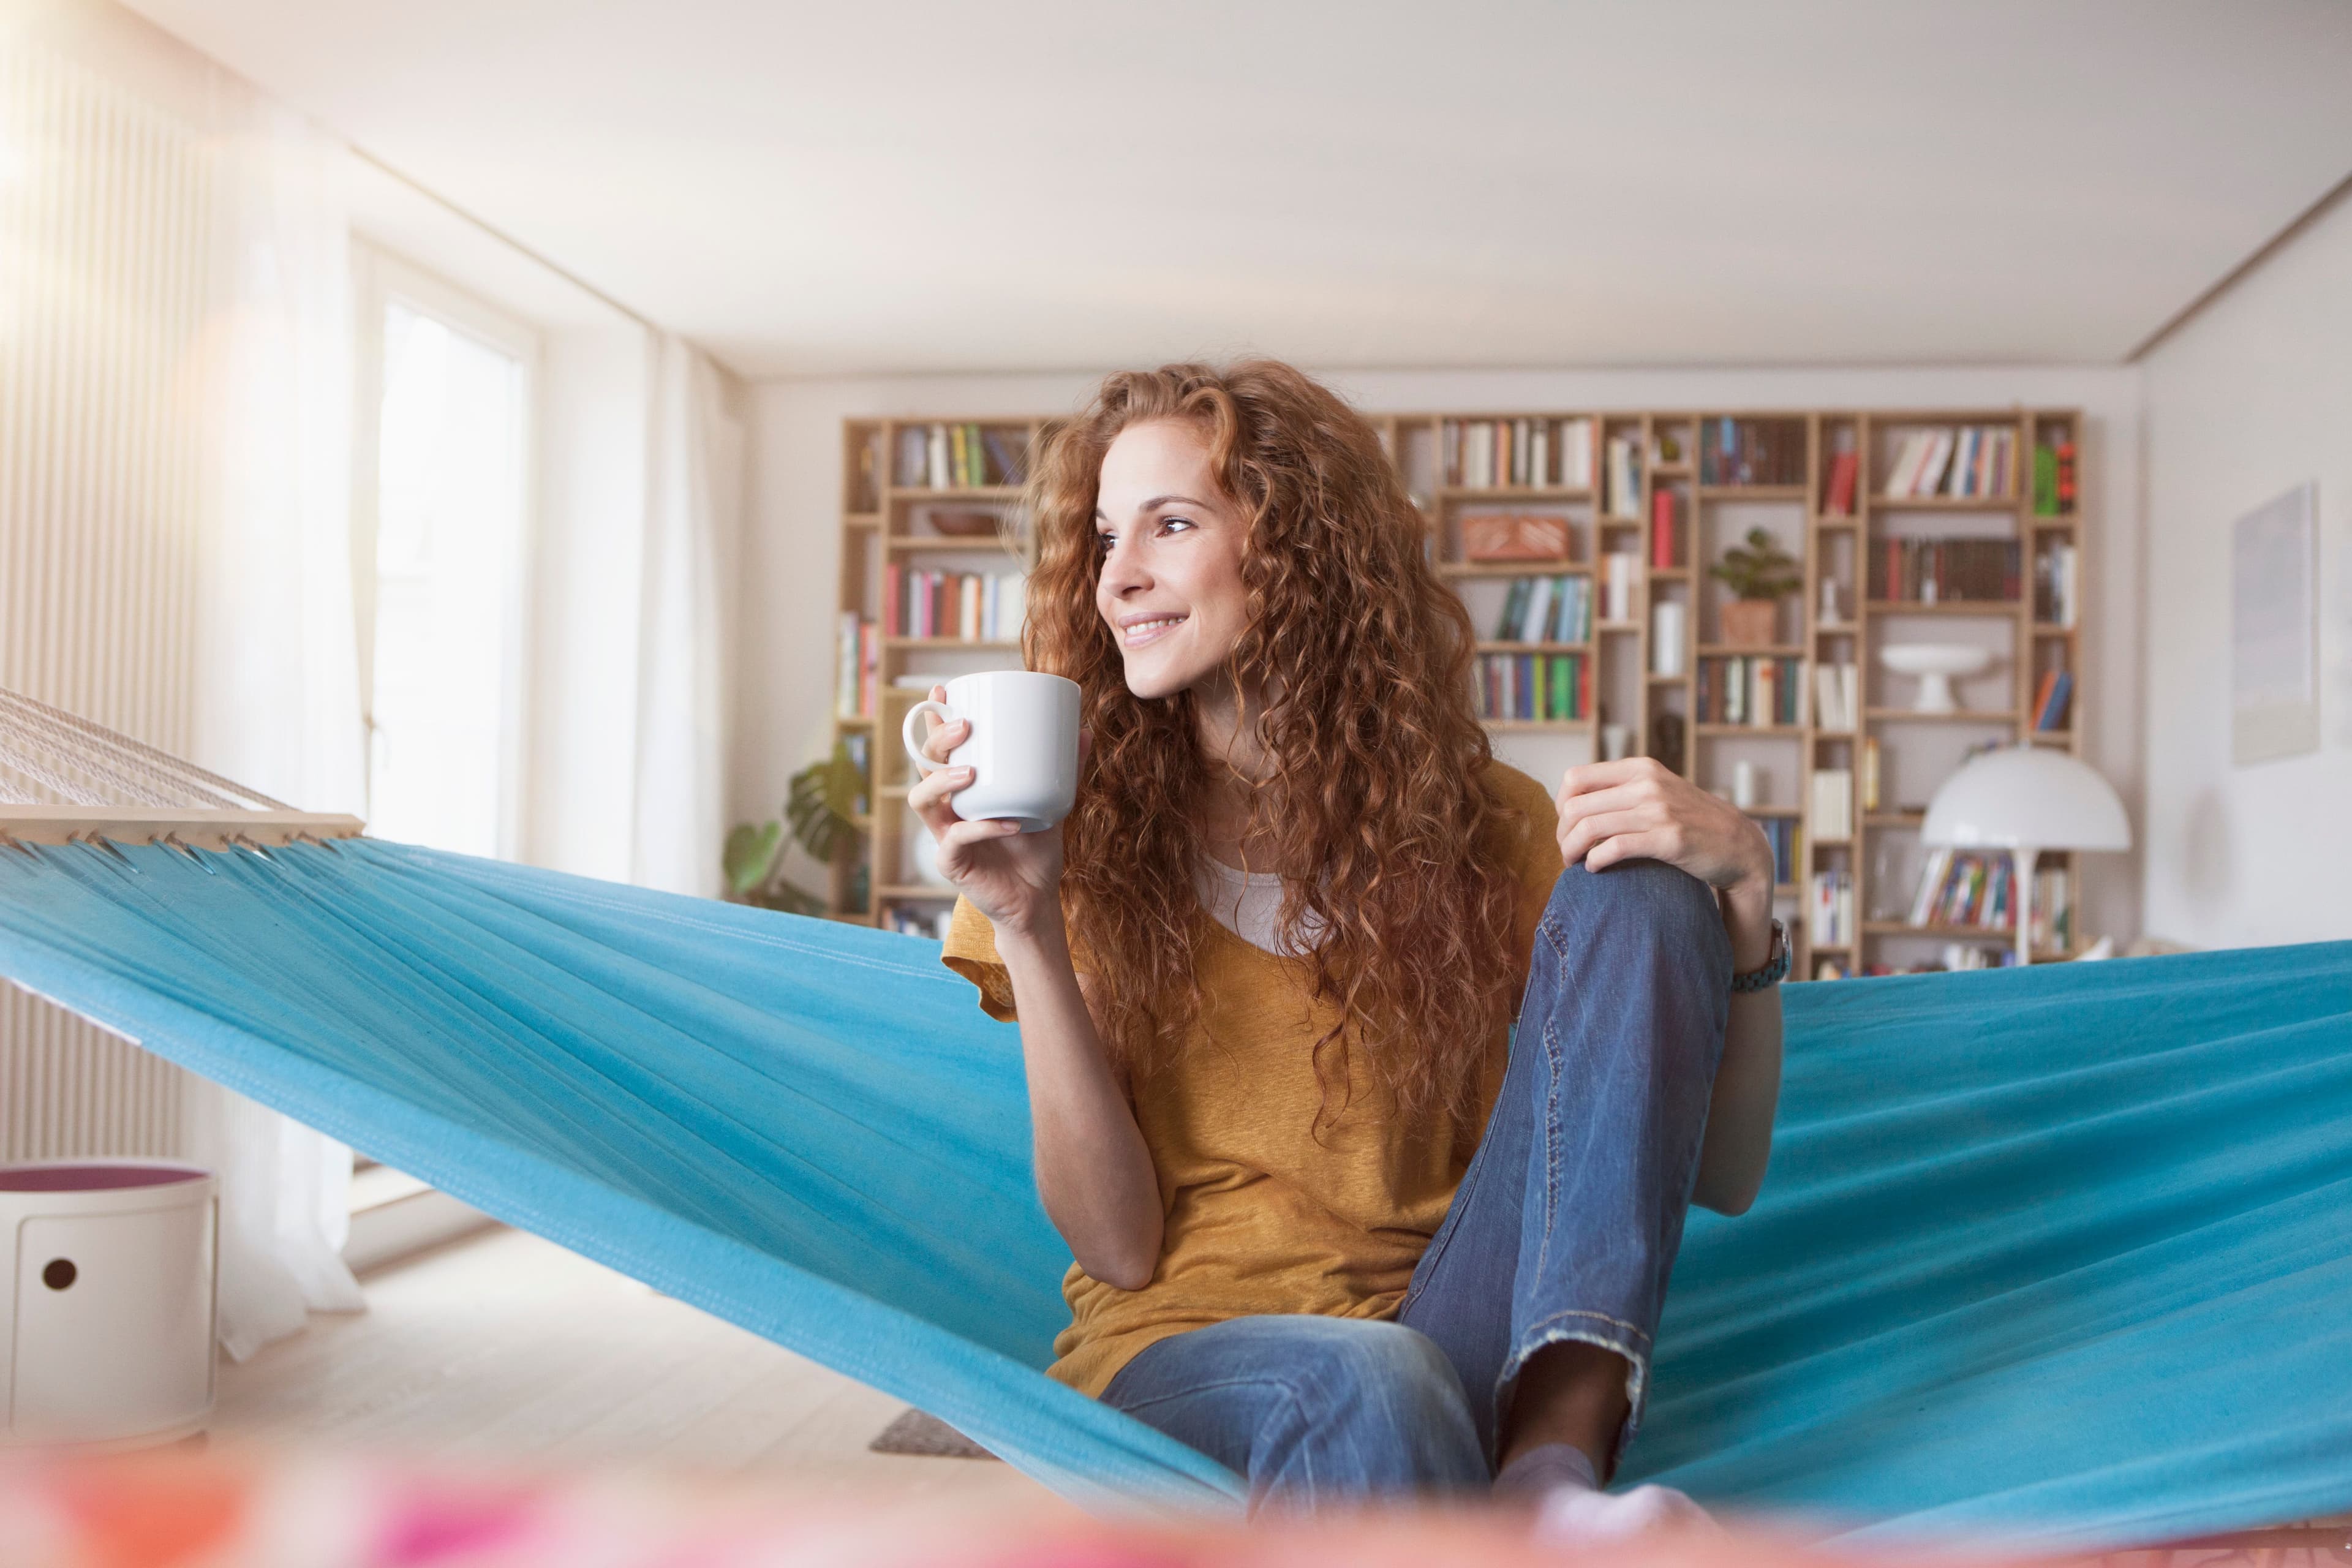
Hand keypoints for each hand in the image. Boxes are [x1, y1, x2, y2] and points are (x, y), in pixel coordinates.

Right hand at [907, 684, 1078, 939]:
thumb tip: (1085, 732)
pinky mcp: (951, 863)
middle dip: (938, 741)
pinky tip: (1006, 823)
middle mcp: (946, 808)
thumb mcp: (1053, 804)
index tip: (942, 690)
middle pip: (923, 765)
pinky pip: (955, 840)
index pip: (939, 748)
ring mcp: (944, 835)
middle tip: (965, 726)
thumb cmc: (1036, 850)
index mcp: (962, 789)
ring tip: (971, 771)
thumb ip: (1065, 771)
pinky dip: (980, 828)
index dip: (933, 719)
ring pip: (922, 800)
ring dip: (943, 780)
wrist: (1036, 901)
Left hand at [1554, 757, 1775, 966]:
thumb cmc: (1690, 821)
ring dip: (1571, 850)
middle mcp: (1647, 784)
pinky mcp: (1668, 839)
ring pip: (1589, 828)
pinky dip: (1595, 862)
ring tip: (1573, 863)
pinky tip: (1595, 869)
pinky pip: (1614, 849)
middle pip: (1576, 807)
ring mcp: (1659, 811)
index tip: (1567, 826)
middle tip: (1567, 852)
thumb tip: (1572, 801)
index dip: (1561, 805)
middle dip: (1562, 834)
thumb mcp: (1658, 791)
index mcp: (1640, 769)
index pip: (1575, 778)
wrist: (1738, 844)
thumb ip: (1622, 789)